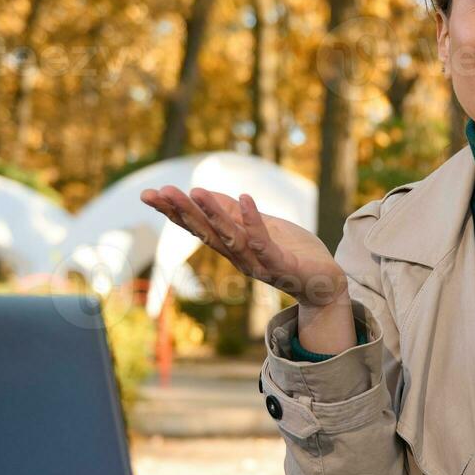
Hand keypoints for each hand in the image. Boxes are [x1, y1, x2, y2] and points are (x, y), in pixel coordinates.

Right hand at [139, 186, 347, 306]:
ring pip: (230, 237)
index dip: (173, 212)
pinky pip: (264, 242)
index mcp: (232, 247)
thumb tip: (204, 195)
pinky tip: (245, 199)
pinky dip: (253, 221)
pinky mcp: (281, 265)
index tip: (149, 194)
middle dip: (182, 212)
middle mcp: (239, 257)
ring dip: (213, 215)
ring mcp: (258, 263)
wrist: (325, 282)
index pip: (197, 227)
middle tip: (158, 192)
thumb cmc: (292, 252)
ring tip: (195, 192)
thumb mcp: (260, 227)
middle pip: (206, 232)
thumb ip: (234, 215)